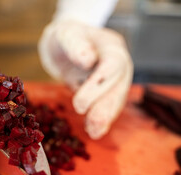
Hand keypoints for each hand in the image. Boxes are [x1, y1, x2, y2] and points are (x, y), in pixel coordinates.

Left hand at [38, 20, 133, 138]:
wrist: (64, 44)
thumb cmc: (64, 36)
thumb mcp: (65, 34)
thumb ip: (75, 44)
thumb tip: (88, 60)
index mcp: (111, 46)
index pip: (112, 65)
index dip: (99, 84)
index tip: (80, 103)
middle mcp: (118, 63)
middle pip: (118, 86)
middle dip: (105, 107)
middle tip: (92, 124)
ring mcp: (113, 79)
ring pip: (114, 99)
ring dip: (105, 117)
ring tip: (93, 132)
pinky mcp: (104, 91)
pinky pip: (106, 106)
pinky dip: (101, 120)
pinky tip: (93, 131)